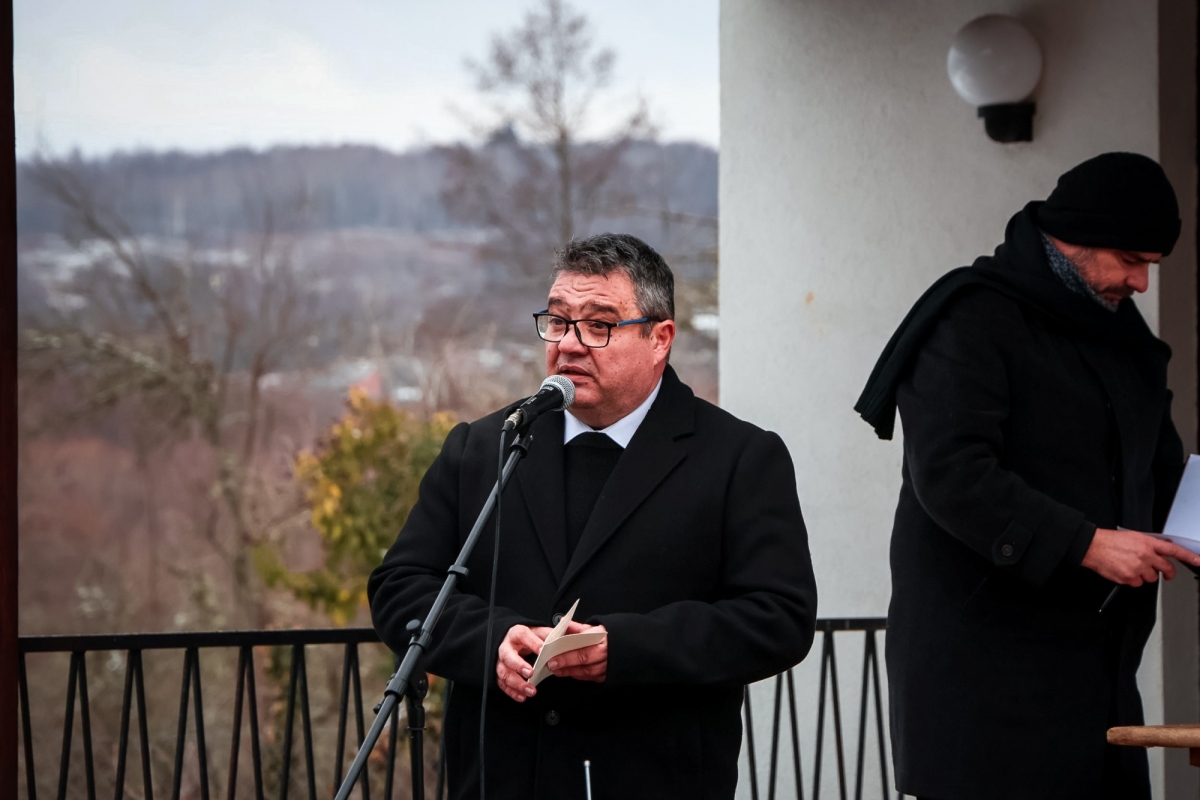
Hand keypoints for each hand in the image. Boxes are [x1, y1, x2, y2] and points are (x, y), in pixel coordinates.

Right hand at [496, 625, 550, 702]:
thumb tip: (560, 640)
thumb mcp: (539, 632)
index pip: (523, 636)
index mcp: (516, 634)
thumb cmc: (528, 638)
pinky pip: (502, 684)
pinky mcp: (500, 673)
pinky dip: (512, 692)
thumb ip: (549, 635)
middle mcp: (506, 647)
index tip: (542, 651)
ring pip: (504, 673)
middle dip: (518, 666)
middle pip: (508, 656)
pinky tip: (522, 696)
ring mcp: (501, 661)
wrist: (516, 642)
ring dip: (517, 683)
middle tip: (531, 673)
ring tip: (530, 690)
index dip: (532, 643)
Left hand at [546, 621, 607, 682]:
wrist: (625, 647)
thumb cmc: (607, 637)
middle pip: (584, 659)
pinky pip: (589, 678)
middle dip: (565, 662)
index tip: (552, 652)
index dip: (567, 652)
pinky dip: (577, 675)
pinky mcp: (606, 677)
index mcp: (602, 639)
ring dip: (569, 671)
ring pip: (586, 672)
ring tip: (555, 669)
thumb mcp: (595, 628)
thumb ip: (578, 628)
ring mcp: (607, 667)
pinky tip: (567, 672)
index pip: (582, 646)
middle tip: (551, 664)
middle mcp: (606, 654)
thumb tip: (563, 623)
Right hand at [1082, 528, 1199, 585]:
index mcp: (1147, 543)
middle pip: (1166, 568)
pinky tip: (1124, 571)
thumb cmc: (1110, 541)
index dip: (1188, 556)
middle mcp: (1145, 555)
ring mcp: (1138, 568)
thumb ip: (1148, 546)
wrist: (1093, 547)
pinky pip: (1137, 583)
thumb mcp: (1133, 537)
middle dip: (1168, 573)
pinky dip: (1132, 579)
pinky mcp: (1129, 578)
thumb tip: (1158, 552)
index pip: (1173, 550)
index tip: (1198, 561)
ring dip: (1144, 575)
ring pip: (1151, 578)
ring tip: (1131, 567)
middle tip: (1166, 574)